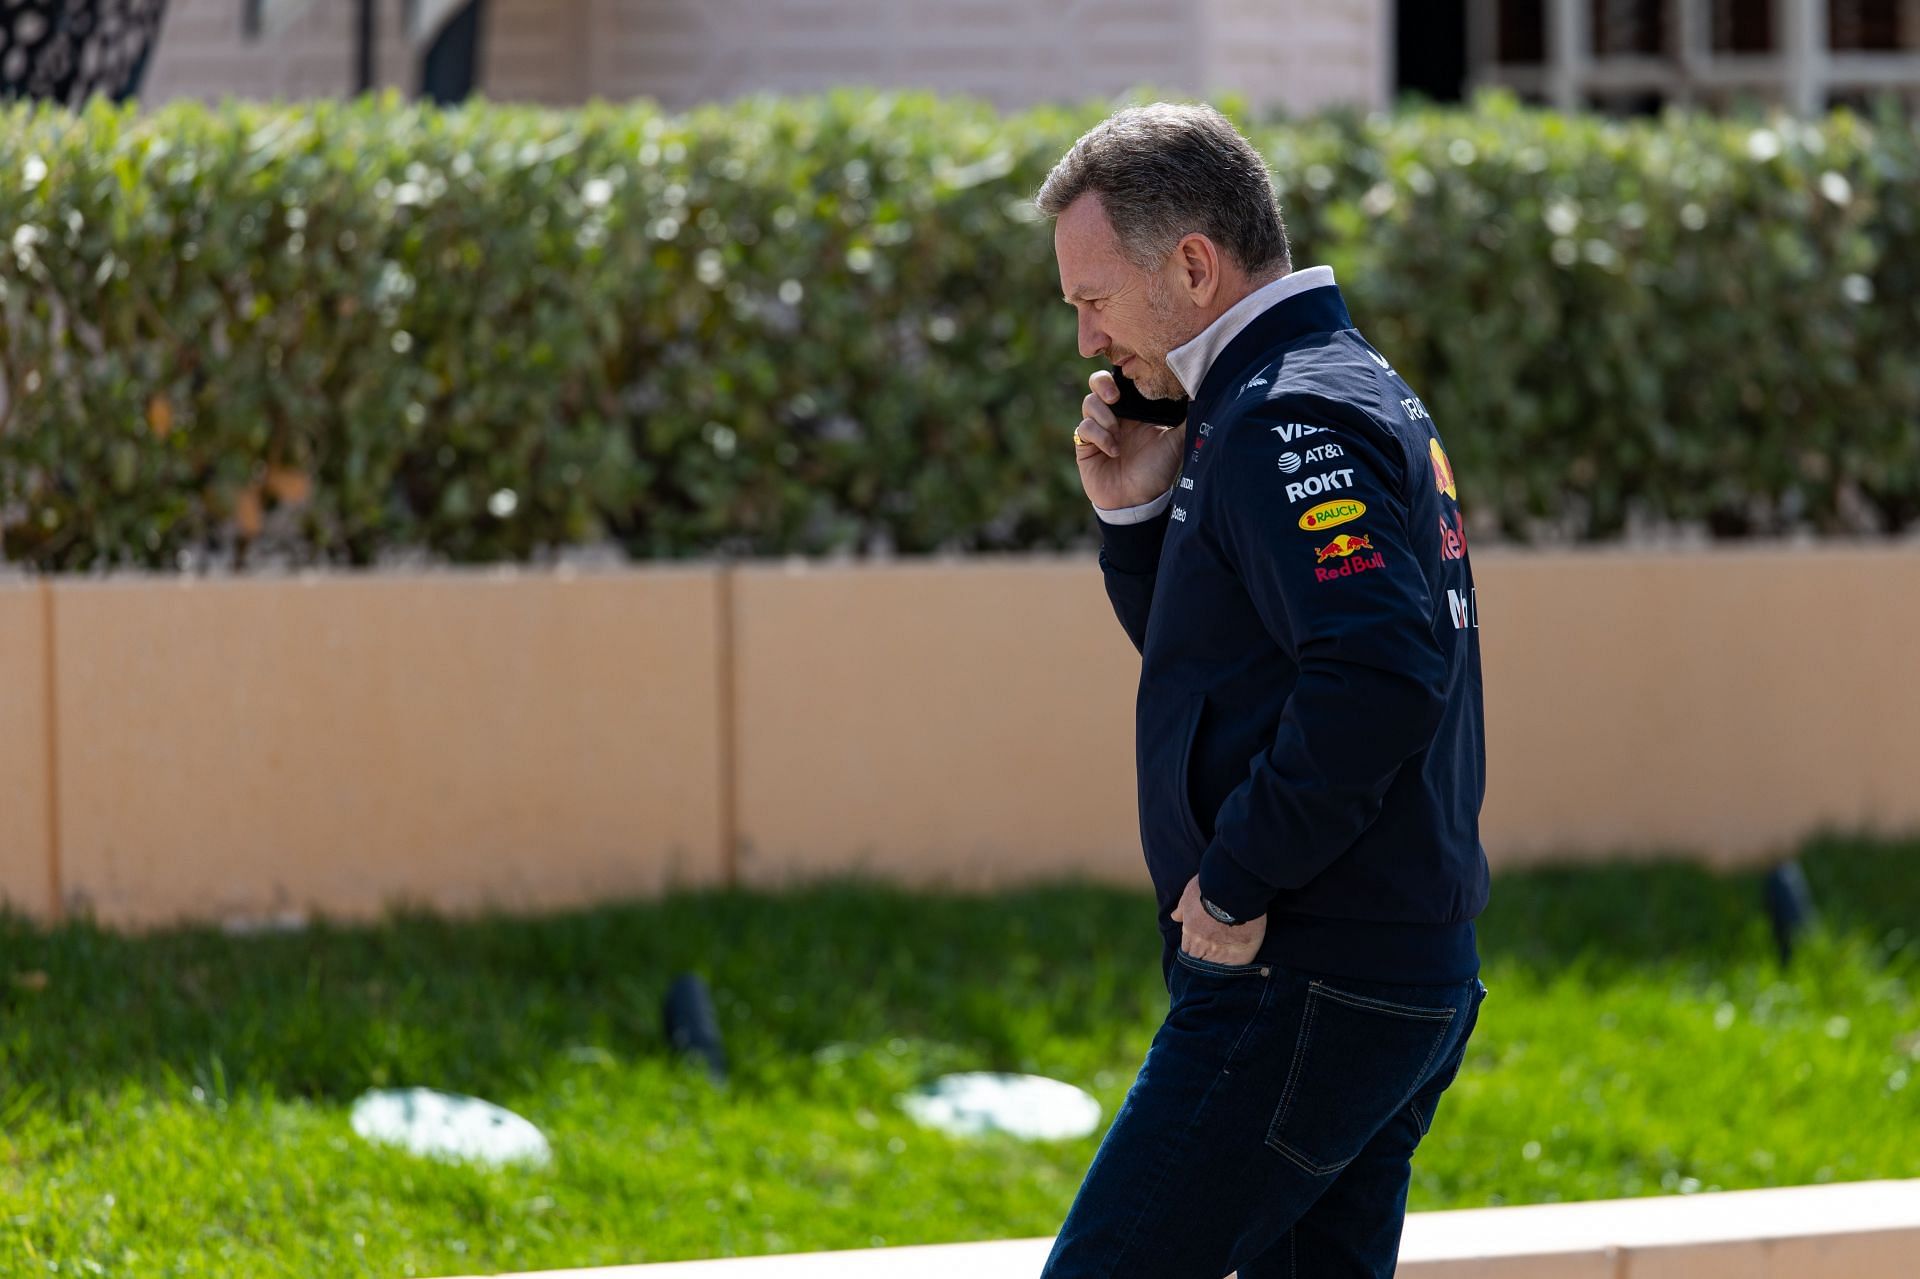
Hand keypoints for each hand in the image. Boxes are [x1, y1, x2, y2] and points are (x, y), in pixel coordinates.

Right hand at [1074, 369, 1185, 510]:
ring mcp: (1098, 429)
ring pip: (1089, 403)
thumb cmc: (1157, 472)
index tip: (1132, 378)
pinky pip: (1084, 428)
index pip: (1122, 380)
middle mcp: (1115, 416)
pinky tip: (1113, 451)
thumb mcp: (1176, 442)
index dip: (1122, 374)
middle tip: (1115, 398)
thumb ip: (1186, 419)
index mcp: (1134, 410)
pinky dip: (1098, 436)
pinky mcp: (1085, 445)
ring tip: (1117, 434)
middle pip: (1097, 383)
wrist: (1137, 502)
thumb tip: (1202, 393)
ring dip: (1104, 416)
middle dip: (1102, 384)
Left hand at [1170, 875, 1266, 965]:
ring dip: (1219, 963)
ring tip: (1227, 959)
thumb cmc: (1210, 888)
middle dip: (1204, 957)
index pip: (1187, 948)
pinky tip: (1238, 962)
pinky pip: (1235, 968)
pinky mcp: (1239, 956)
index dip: (1193, 947)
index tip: (1200, 944)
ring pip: (1216, 966)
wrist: (1234, 890)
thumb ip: (1183, 908)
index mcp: (1190, 933)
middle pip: (1200, 960)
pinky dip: (1236, 966)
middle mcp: (1203, 946)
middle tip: (1214, 952)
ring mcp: (1220, 953)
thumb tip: (1174, 917)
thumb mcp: (1190, 893)